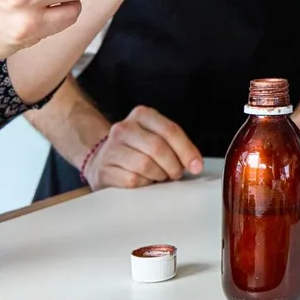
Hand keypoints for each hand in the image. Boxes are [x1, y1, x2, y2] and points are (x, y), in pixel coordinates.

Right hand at [83, 105, 204, 188]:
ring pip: (145, 165)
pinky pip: (132, 180)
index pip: (170, 130)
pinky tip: (144, 181)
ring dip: (158, 175)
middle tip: (176, 173)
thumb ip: (175, 145)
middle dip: (173, 165)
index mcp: (141, 115)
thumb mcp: (155, 137)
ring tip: (159, 176)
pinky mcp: (104, 170)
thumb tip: (195, 164)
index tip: (196, 166)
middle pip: (158, 148)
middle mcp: (124, 128)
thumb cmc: (136, 150)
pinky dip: (144, 184)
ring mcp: (111, 148)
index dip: (187, 150)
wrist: (102, 159)